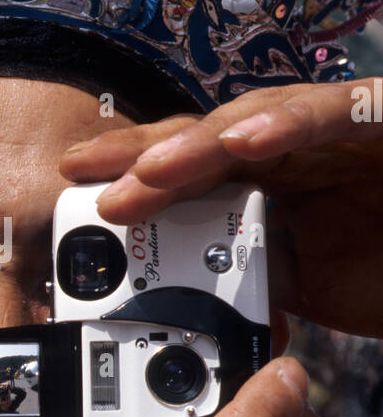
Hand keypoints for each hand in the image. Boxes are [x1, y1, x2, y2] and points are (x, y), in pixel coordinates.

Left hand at [60, 78, 382, 338]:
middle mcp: (294, 148)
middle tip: (85, 174)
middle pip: (204, 139)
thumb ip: (250, 280)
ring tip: (149, 168)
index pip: (189, 173)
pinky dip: (291, 123)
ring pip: (255, 121)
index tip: (77, 194)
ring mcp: (336, 129)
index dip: (133, 178)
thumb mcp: (308, 284)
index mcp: (269, 183)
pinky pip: (337, 115)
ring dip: (197, 144)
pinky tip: (244, 140)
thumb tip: (186, 302)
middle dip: (142, 155)